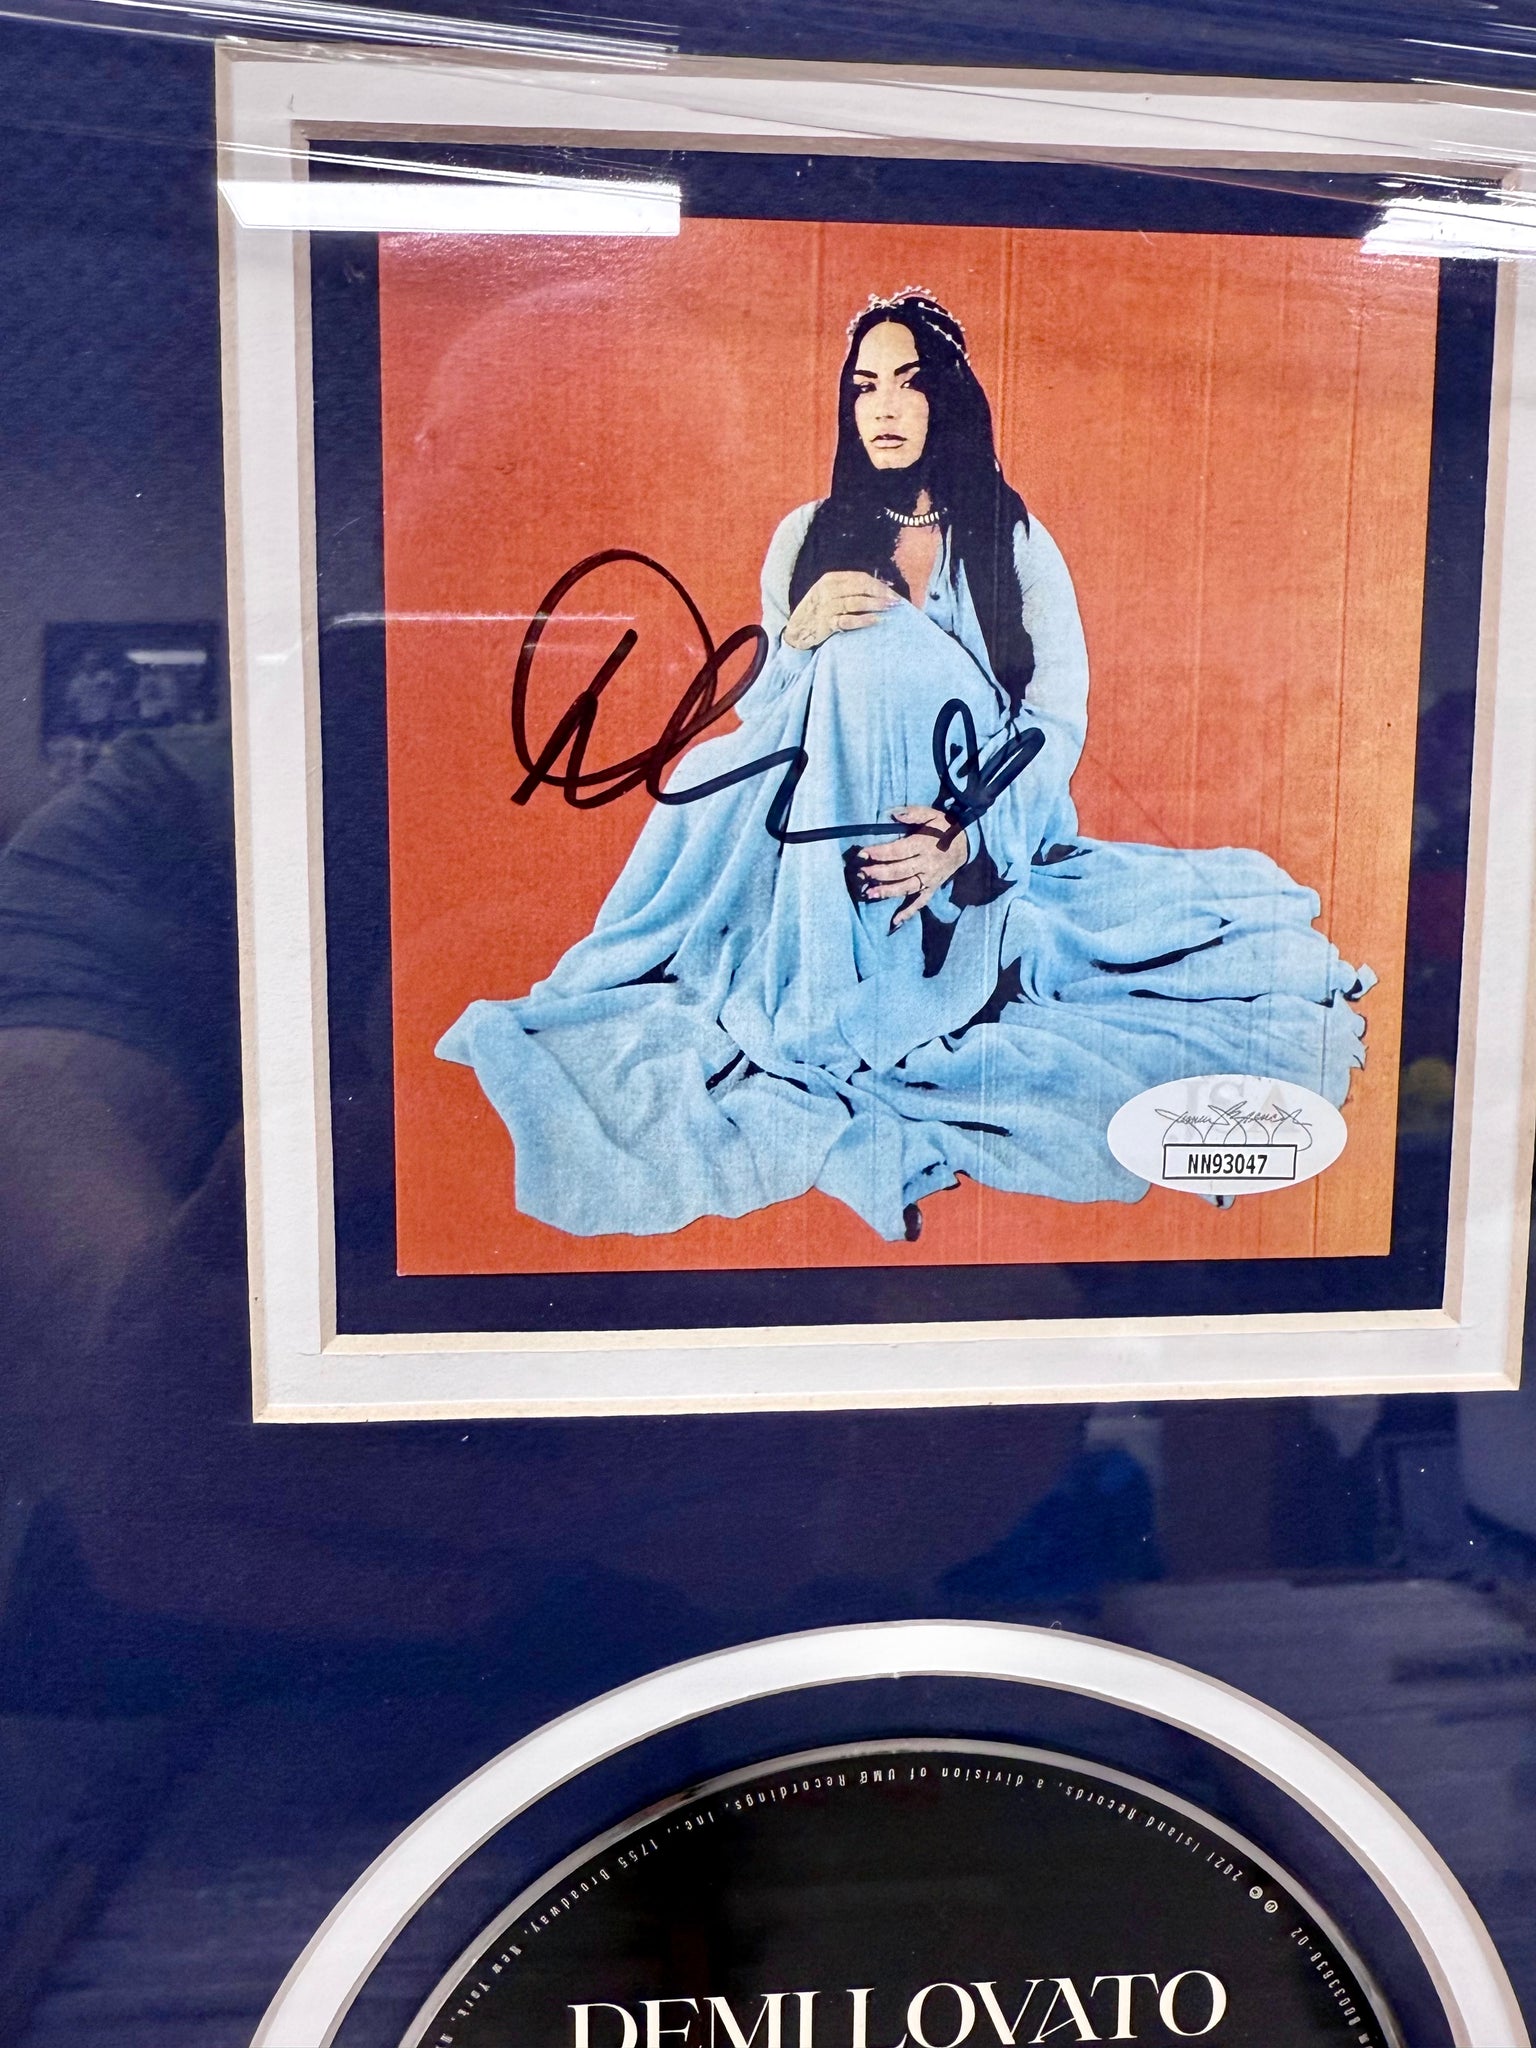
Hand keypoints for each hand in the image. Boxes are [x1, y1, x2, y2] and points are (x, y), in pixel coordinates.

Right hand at [782, 571, 898, 649]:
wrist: (796, 630)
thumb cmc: (819, 611)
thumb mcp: (830, 593)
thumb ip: (850, 589)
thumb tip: (881, 587)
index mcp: (830, 579)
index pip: (860, 578)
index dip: (878, 584)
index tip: (893, 592)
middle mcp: (827, 590)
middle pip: (859, 588)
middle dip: (880, 593)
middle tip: (896, 600)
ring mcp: (826, 607)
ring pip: (855, 602)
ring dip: (874, 604)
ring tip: (889, 608)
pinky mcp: (825, 624)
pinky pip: (847, 621)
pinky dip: (862, 620)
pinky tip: (875, 620)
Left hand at [858, 806, 969, 927]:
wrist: (966, 844)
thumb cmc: (944, 827)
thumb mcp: (931, 814)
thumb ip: (913, 813)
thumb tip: (892, 814)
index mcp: (923, 845)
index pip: (898, 851)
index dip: (879, 853)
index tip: (862, 854)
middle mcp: (926, 864)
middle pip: (899, 871)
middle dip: (879, 873)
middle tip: (861, 874)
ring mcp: (930, 879)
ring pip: (907, 887)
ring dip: (887, 892)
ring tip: (869, 894)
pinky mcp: (932, 888)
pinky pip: (921, 902)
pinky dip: (909, 912)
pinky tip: (895, 921)